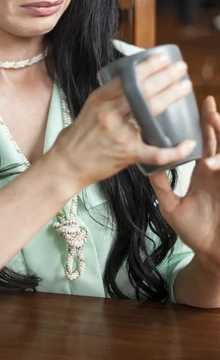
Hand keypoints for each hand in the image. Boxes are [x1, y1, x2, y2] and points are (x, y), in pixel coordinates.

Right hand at [54, 53, 195, 190]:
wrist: (67, 164)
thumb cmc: (80, 136)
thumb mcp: (91, 107)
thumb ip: (110, 96)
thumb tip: (133, 81)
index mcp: (100, 99)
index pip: (127, 77)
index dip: (147, 66)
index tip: (163, 57)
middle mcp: (108, 112)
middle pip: (142, 89)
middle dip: (165, 75)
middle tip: (181, 68)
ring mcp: (118, 133)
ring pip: (150, 110)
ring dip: (171, 96)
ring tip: (185, 87)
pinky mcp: (126, 154)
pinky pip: (154, 152)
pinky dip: (174, 150)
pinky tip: (187, 144)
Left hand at [149, 96, 219, 272]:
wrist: (213, 255)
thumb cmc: (194, 232)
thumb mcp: (172, 206)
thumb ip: (162, 185)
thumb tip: (146, 164)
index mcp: (202, 172)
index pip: (202, 143)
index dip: (200, 125)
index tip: (193, 107)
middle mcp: (217, 172)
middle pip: (217, 140)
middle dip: (214, 122)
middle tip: (207, 103)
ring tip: (213, 123)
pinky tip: (211, 163)